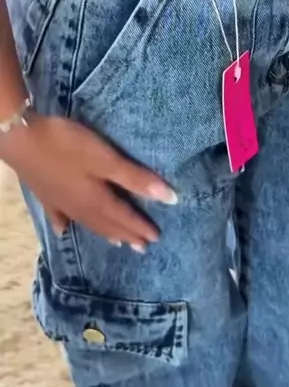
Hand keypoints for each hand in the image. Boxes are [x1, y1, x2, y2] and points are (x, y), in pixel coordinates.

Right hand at [0, 112, 176, 250]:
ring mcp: (60, 201)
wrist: (20, 138)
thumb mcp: (106, 159)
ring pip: (88, 222)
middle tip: (141, 247)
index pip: (124, 217)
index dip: (141, 227)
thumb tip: (170, 199)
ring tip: (116, 242)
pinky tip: (64, 229)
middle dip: (126, 234)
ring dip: (104, 232)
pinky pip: (59, 215)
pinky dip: (65, 223)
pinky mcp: (44, 193)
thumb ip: (136, 178)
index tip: (156, 237)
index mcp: (96, 200)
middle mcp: (79, 207)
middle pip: (108, 224)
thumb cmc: (66, 145)